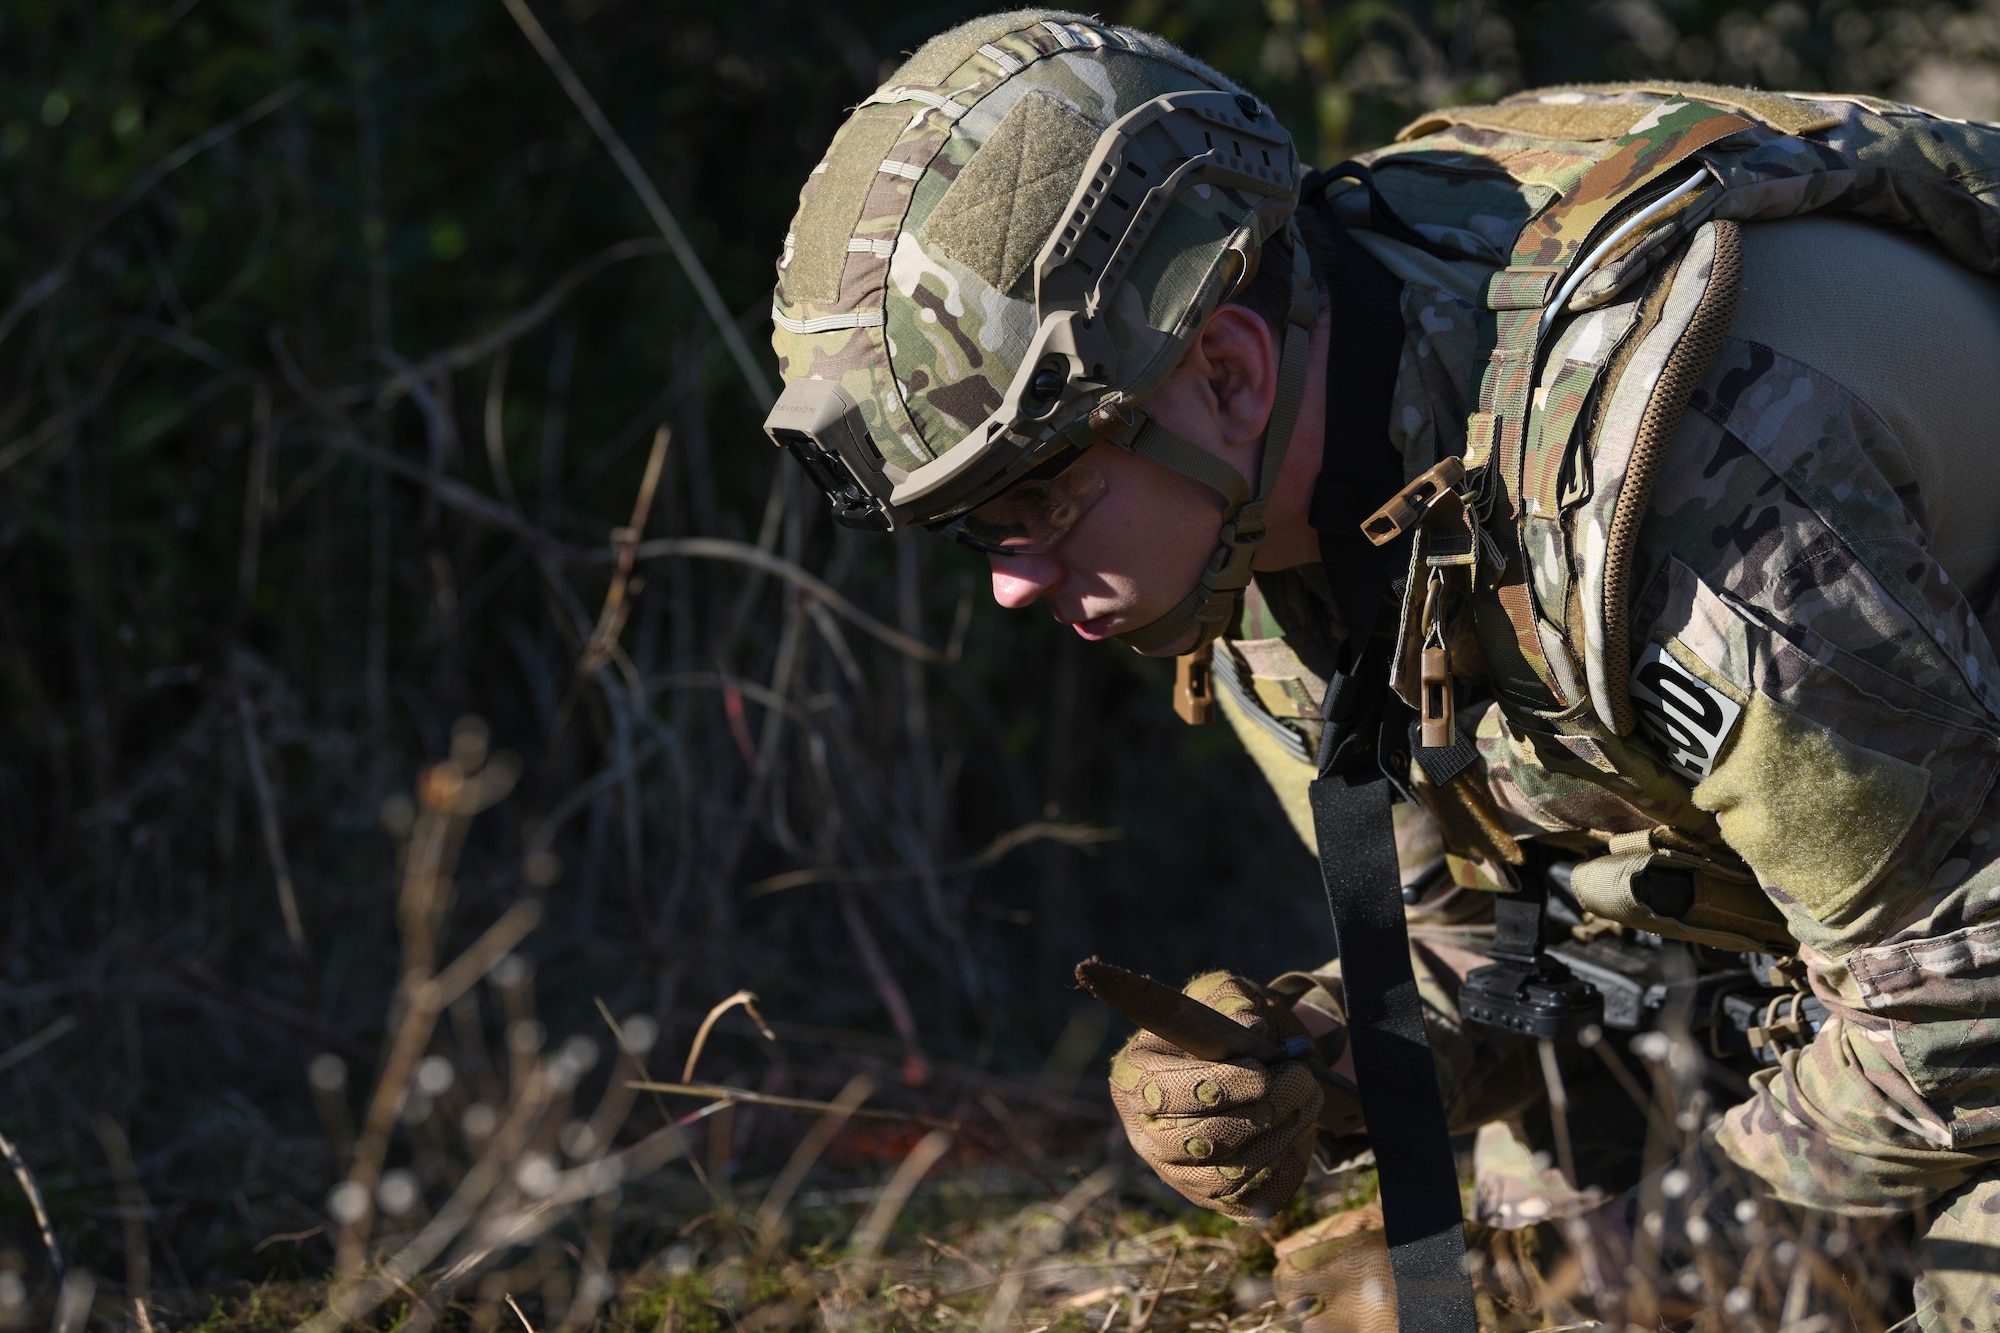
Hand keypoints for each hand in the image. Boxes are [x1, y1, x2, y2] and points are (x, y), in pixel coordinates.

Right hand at [1108, 970, 1327, 1220]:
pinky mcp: (1208, 1198)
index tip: (1263, 1074)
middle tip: (1300, 1083)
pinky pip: (1247, 1202)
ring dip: (1278, 1139)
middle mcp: (1145, 1133)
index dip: (1217, 1088)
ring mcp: (1175, 1172)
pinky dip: (1280, 1173)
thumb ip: (1229, 1000)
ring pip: (1225, 1175)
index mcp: (1133, 1079)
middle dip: (1257, 1114)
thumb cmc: (1218, 1029)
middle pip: (1196, 1140)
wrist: (1235, 1066)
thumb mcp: (1218, 997)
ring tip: (1308, 1101)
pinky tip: (1297, 1138)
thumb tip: (1250, 1025)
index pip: (1165, 1093)